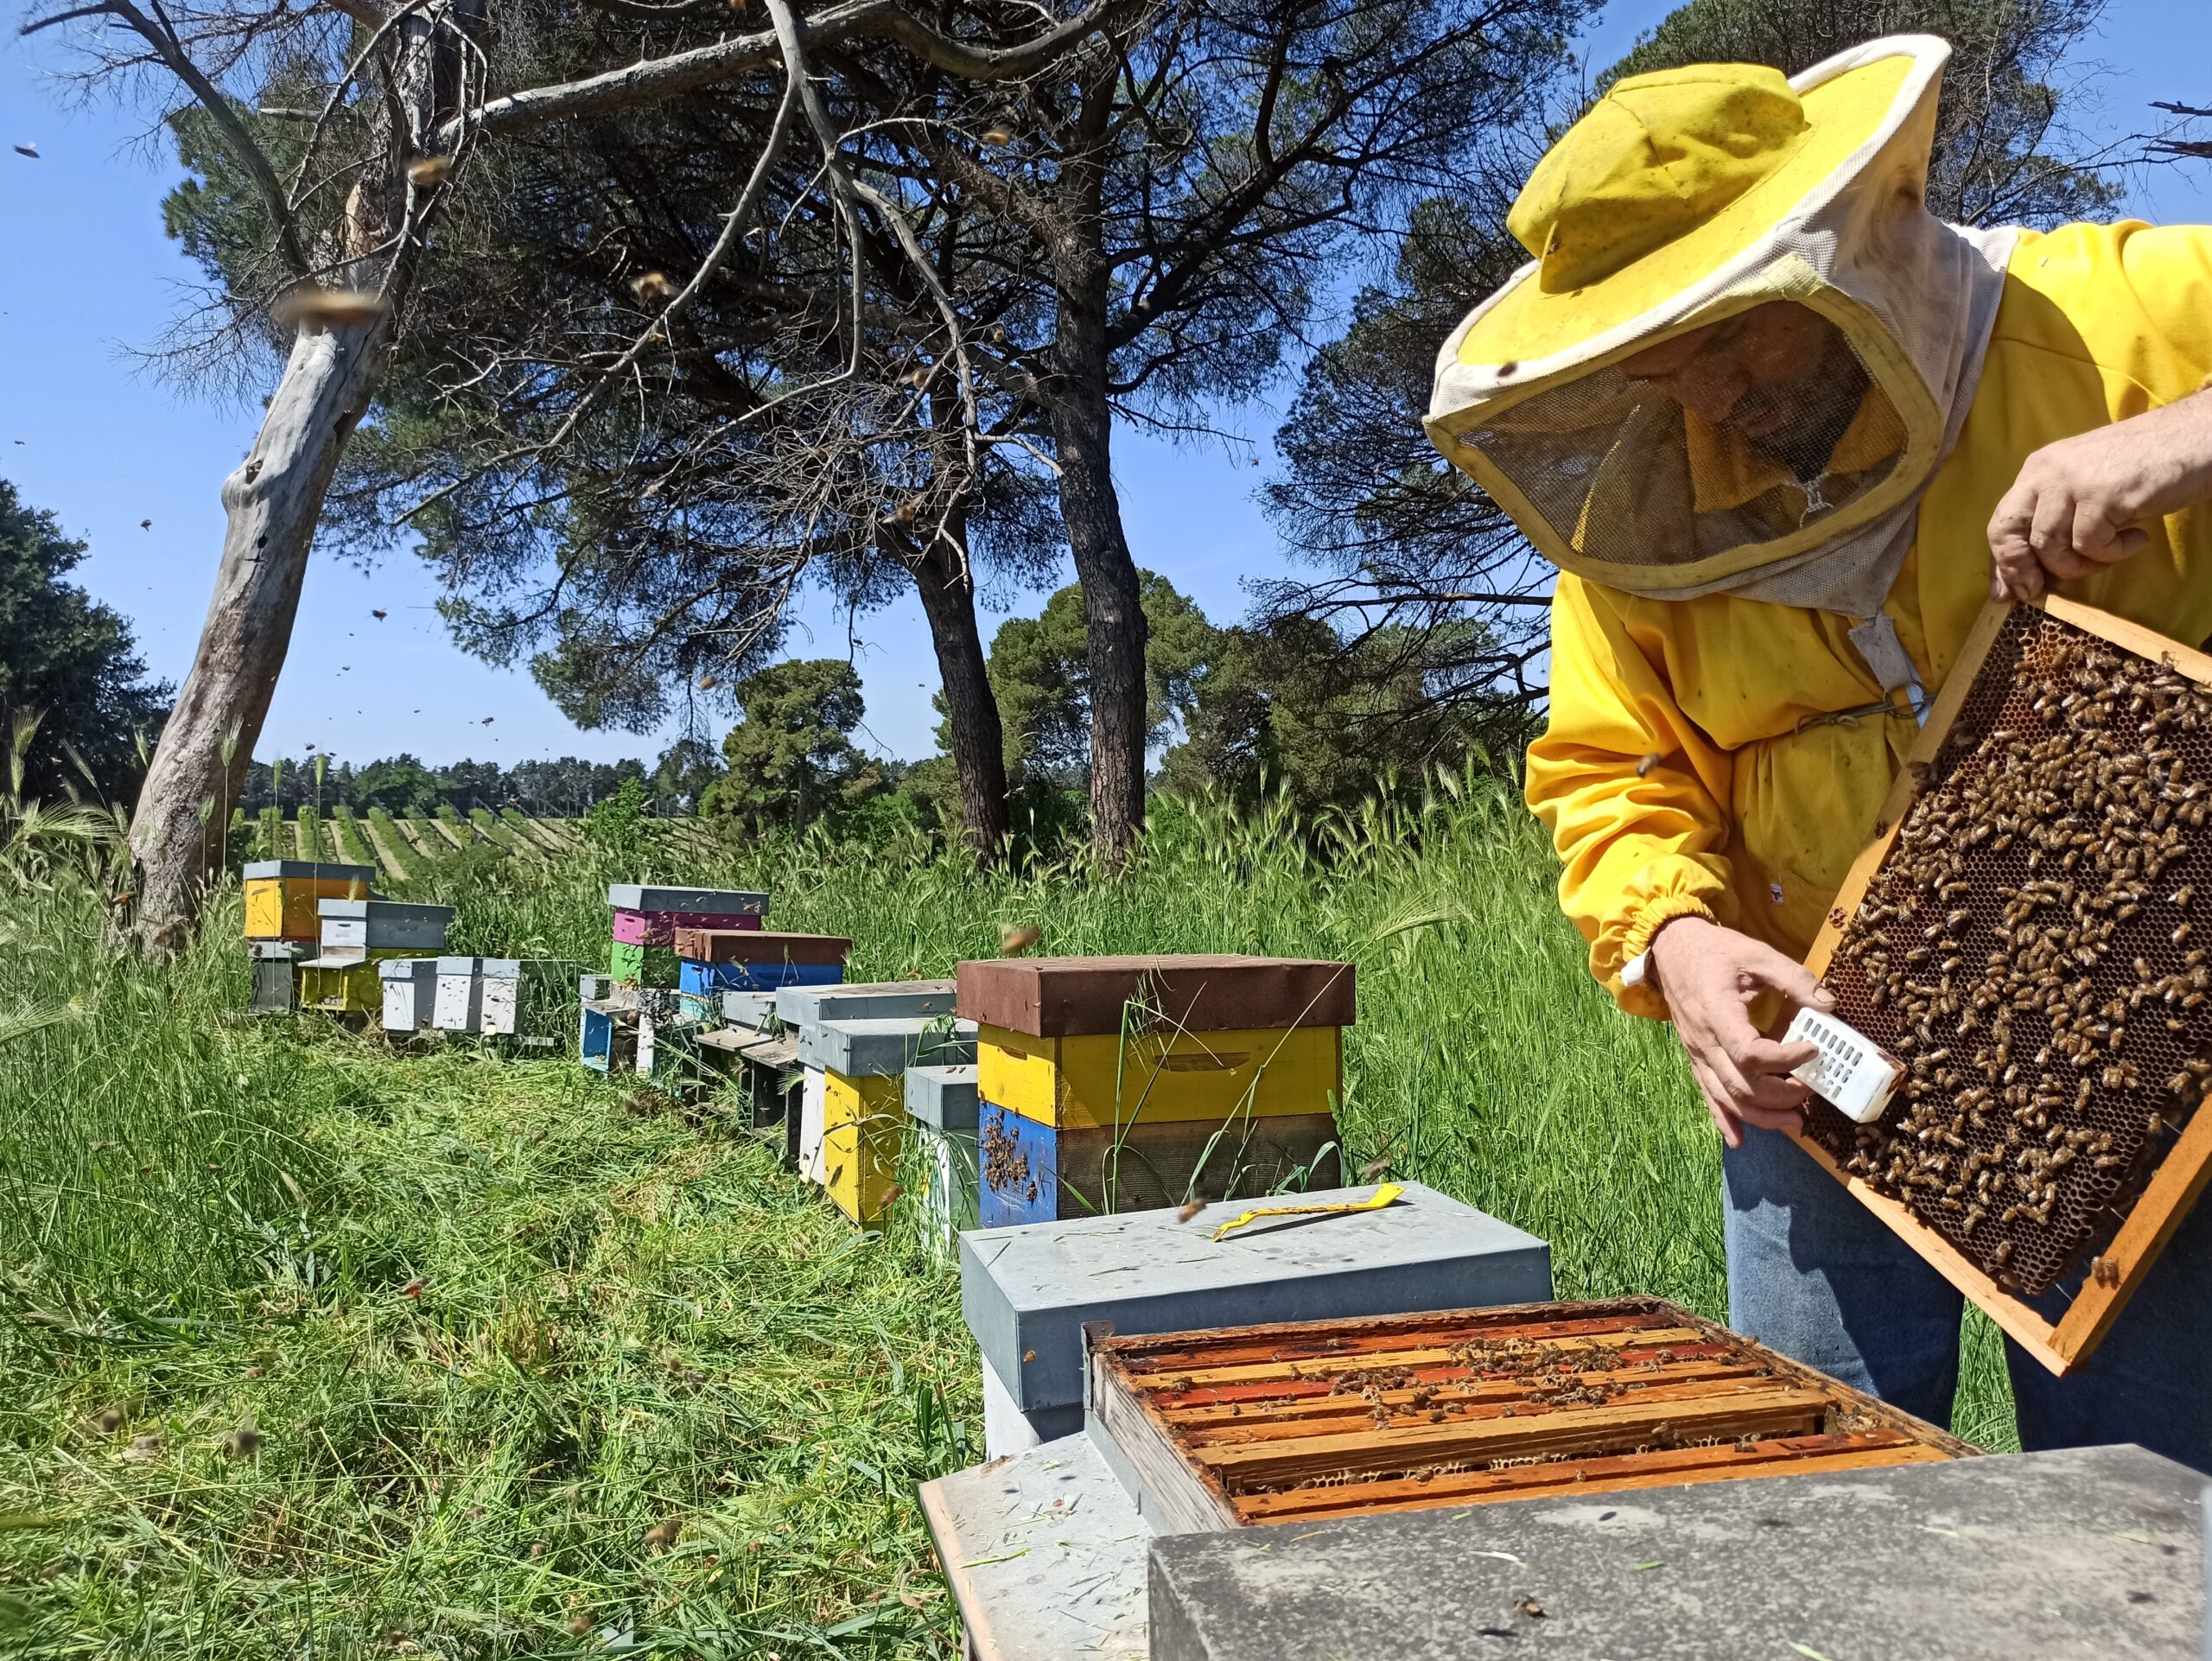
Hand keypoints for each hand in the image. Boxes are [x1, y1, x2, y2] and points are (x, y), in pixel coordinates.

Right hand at [1648, 915, 1833, 1147]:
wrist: (1671, 950)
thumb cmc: (1714, 950)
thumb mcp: (1756, 954)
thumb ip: (1794, 977)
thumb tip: (1830, 1005)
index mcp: (1718, 1013)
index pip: (1750, 1052)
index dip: (1785, 1059)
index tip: (1814, 1050)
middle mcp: (1704, 1041)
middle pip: (1741, 1085)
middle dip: (1782, 1096)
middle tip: (1812, 1090)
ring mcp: (1697, 1053)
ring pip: (1727, 1098)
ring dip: (1762, 1116)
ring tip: (1795, 1123)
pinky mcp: (1696, 1058)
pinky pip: (1707, 1095)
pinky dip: (1723, 1120)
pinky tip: (1738, 1140)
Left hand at [1987, 390, 2211, 600]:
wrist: (2194, 437)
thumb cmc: (2143, 466)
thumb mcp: (2086, 489)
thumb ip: (2054, 521)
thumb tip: (2019, 579)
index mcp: (2038, 469)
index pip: (2001, 521)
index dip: (2003, 562)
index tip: (2011, 592)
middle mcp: (2047, 471)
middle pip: (2008, 532)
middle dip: (2022, 569)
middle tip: (2043, 589)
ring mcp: (2072, 481)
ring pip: (2049, 546)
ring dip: (2080, 564)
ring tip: (2110, 552)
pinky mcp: (2102, 494)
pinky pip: (2091, 545)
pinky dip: (2114, 553)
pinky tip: (2136, 538)